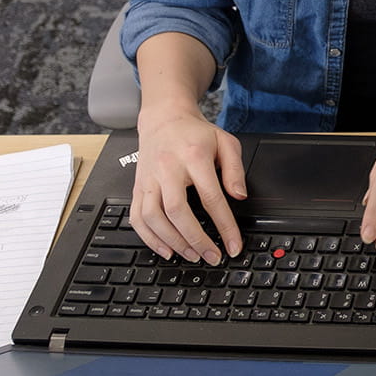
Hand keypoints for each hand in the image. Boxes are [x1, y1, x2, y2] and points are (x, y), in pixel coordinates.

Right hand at [130, 103, 245, 263]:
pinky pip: (136, 217)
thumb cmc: (196, 134)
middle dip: (195, 239)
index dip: (224, 225)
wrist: (164, 119)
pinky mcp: (137, 187)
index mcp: (194, 156)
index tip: (233, 244)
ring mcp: (149, 179)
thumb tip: (239, 196)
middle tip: (211, 257)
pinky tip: (165, 249)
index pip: (211, 197)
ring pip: (153, 216)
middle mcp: (168, 168)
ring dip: (172, 241)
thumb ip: (235, 170)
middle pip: (177, 210)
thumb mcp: (226, 143)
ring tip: (191, 255)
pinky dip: (149, 238)